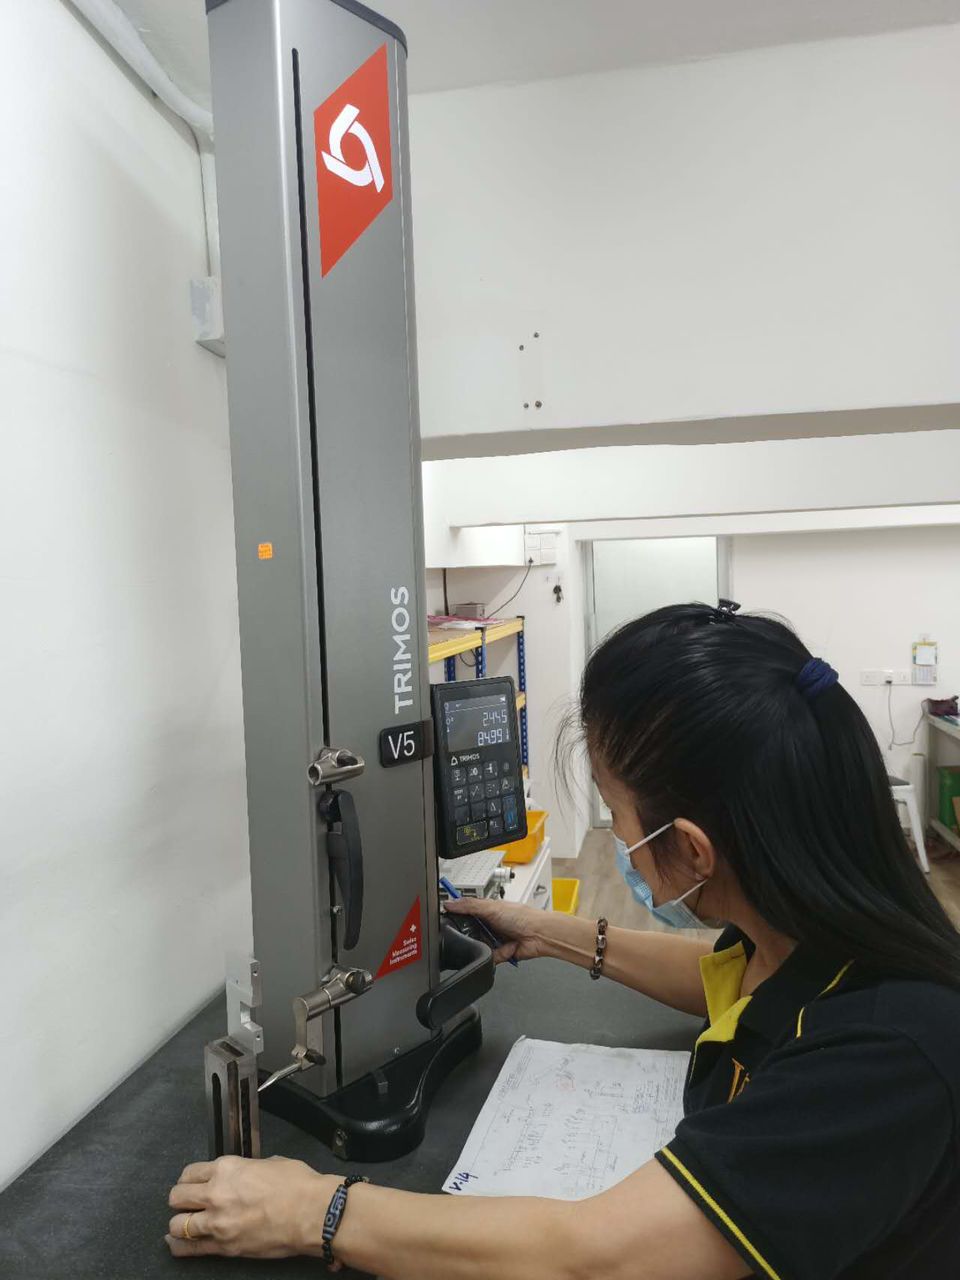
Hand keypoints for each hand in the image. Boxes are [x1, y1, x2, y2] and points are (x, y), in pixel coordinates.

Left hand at [166, 1154, 335, 1258]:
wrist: (311, 1213)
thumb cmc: (298, 1185)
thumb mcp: (271, 1163)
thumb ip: (249, 1168)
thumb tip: (247, 1174)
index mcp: (228, 1168)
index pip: (190, 1172)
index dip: (188, 1179)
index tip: (191, 1184)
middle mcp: (217, 1194)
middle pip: (177, 1197)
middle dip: (179, 1199)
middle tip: (186, 1202)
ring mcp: (218, 1223)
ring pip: (177, 1224)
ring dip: (179, 1223)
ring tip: (184, 1223)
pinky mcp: (224, 1247)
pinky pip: (190, 1248)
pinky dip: (179, 1246)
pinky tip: (175, 1244)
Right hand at [443, 896, 545, 962]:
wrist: (539, 935)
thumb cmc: (523, 917)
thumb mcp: (491, 907)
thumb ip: (469, 906)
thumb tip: (450, 903)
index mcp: (488, 910)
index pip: (467, 912)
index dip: (458, 916)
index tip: (449, 918)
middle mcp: (491, 924)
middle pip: (471, 932)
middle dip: (472, 935)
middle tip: (480, 932)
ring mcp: (495, 939)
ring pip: (479, 946)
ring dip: (486, 945)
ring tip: (497, 939)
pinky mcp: (500, 953)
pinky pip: (489, 957)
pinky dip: (495, 954)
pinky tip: (505, 947)